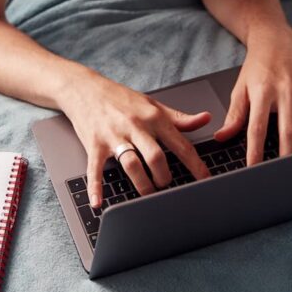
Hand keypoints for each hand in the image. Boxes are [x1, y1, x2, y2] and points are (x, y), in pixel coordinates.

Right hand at [61, 72, 212, 208]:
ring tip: (148, 192)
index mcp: (153, 117)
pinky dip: (96, 187)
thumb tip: (206, 118)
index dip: (195, 164)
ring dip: (142, 184)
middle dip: (164, 177)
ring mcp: (114, 135)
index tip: (205, 180)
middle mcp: (135, 125)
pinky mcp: (94, 144)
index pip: (180, 144)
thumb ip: (179, 117)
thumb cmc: (120, 98)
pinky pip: (96, 169)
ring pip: (131, 164)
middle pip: (156, 157)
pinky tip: (98, 202)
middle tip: (166, 185)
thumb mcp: (153, 104)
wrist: (85, 88)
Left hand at [213, 27, 291, 163]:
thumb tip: (222, 137)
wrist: (277, 41)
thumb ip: (234, 115)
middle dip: (284, 157)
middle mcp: (285, 93)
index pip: (257, 128)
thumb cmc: (256, 68)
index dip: (255, 151)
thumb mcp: (240, 88)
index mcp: (263, 92)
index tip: (252, 170)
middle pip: (287, 131)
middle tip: (280, 177)